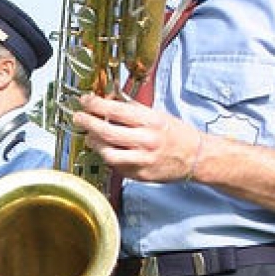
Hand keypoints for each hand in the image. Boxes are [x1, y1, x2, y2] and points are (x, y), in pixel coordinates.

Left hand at [72, 93, 202, 182]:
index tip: (85, 101)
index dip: (96, 104)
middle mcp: (146, 141)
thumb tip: (110, 101)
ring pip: (107, 152)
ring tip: (91, 136)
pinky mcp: (139, 175)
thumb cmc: (177, 134)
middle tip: (78, 118)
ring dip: (94, 143)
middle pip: (107, 131)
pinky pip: (116, 166)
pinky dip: (108, 156)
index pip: (116, 110)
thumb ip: (133, 110)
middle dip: (87, 123)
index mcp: (150, 122)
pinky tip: (107, 150)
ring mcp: (142, 160)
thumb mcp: (158, 115)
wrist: (196, 157)